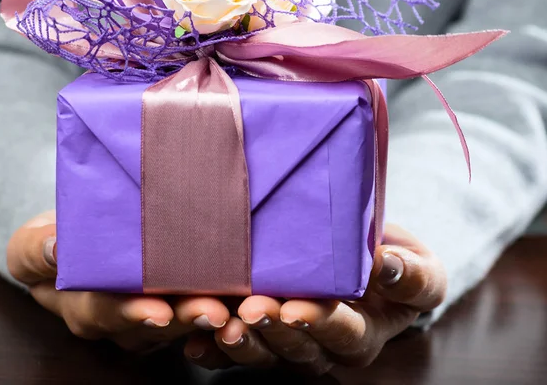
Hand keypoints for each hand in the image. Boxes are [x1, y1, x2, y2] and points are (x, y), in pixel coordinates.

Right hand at [7, 211, 230, 353]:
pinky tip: (245, 298)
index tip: (158, 311)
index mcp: (84, 309)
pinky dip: (224, 304)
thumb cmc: (58, 238)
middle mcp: (122, 319)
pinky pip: (201, 307)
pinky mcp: (179, 299)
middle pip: (155, 324)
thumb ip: (36, 247)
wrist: (85, 234)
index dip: (132, 314)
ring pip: (184, 320)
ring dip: (209, 313)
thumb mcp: (33, 242)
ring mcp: (153, 312)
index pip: (107, 315)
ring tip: (233, 306)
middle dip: (184, 319)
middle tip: (212, 311)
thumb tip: (55, 246)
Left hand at [184, 224, 445, 374]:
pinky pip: (235, 349)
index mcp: (362, 333)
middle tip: (252, 310)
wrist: (367, 262)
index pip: (342, 333)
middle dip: (273, 330)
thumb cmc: (395, 265)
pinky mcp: (262, 332)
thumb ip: (409, 274)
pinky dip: (213, 348)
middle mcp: (323, 346)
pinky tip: (195, 340)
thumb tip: (386, 264)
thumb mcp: (418, 269)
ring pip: (262, 351)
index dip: (319, 323)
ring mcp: (289, 341)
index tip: (296, 308)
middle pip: (296, 347)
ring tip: (219, 324)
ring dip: (240, 340)